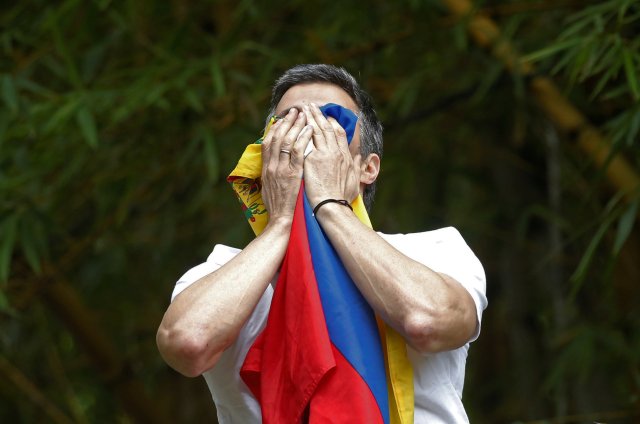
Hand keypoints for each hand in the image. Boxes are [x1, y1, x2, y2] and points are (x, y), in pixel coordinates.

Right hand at [261, 108, 312, 225]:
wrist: (280, 221)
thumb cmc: (278, 207)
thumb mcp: (269, 187)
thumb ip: (273, 173)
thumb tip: (276, 163)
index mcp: (266, 169)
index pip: (268, 142)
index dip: (276, 128)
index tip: (283, 119)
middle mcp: (271, 166)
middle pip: (276, 137)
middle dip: (286, 122)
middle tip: (295, 110)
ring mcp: (280, 169)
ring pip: (286, 140)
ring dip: (295, 125)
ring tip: (304, 114)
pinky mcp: (292, 174)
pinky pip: (297, 152)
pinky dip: (303, 139)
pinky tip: (310, 130)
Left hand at [302, 103, 361, 208]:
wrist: (331, 205)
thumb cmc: (342, 197)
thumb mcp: (355, 181)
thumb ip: (358, 167)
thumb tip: (360, 158)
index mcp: (345, 156)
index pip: (339, 134)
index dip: (333, 123)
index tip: (327, 117)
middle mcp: (336, 152)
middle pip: (327, 128)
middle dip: (319, 115)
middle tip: (311, 106)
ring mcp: (324, 154)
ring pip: (316, 130)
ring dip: (309, 117)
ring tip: (303, 108)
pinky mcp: (313, 158)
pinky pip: (305, 139)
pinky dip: (301, 129)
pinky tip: (295, 123)